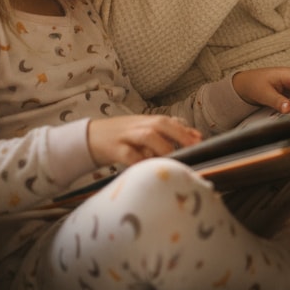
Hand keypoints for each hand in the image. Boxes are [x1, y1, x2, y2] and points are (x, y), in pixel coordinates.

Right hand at [86, 114, 201, 166]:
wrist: (89, 137)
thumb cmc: (121, 137)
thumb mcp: (142, 130)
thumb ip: (166, 133)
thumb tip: (195, 136)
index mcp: (146, 121)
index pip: (169, 121)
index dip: (185, 129)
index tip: (200, 140)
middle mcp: (138, 125)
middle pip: (161, 124)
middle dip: (179, 134)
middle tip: (193, 148)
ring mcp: (126, 136)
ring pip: (146, 135)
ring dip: (161, 146)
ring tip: (173, 158)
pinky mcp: (114, 148)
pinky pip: (129, 154)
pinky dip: (139, 160)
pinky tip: (148, 168)